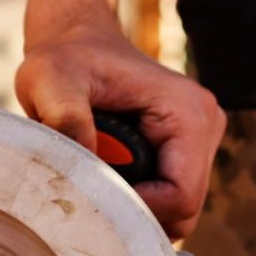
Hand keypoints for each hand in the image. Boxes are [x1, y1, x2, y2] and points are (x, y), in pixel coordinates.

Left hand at [16, 0, 224, 237]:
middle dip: (135, 212)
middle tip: (91, 189)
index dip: (137, 211)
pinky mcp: (184, 153)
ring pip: (176, 210)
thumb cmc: (65, 59)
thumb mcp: (51, 80)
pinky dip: (136, 200)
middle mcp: (204, 127)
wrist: (77, 44)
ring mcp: (198, 142)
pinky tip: (107, 176)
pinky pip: (167, 200)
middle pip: (183, 211)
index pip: (181, 198)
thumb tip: (86, 160)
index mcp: (188, 112)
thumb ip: (65, 116)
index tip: (95, 195)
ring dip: (133, 206)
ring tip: (96, 175)